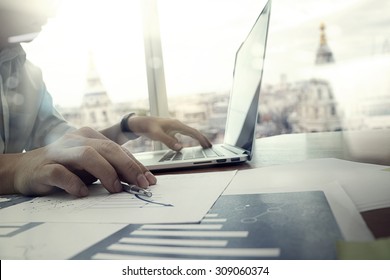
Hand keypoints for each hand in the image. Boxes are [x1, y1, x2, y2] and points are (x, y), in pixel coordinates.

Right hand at [12, 127, 156, 196]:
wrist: (24, 169)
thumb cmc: (65, 167)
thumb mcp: (90, 165)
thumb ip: (111, 167)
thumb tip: (138, 179)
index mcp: (89, 136)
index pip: (118, 149)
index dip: (136, 164)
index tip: (149, 180)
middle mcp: (76, 140)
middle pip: (108, 148)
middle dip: (128, 167)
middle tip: (141, 184)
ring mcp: (60, 152)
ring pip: (87, 155)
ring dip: (106, 172)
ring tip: (117, 188)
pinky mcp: (44, 167)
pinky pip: (61, 173)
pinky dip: (74, 183)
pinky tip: (83, 193)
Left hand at [128, 116, 211, 150]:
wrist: (138, 123)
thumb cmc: (146, 126)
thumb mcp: (156, 134)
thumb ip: (168, 141)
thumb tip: (180, 148)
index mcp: (176, 125)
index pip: (193, 132)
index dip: (201, 139)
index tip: (208, 145)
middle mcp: (177, 126)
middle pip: (193, 132)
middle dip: (202, 139)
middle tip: (210, 146)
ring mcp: (174, 128)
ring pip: (189, 134)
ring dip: (197, 139)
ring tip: (204, 145)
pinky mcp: (170, 132)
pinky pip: (183, 136)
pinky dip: (188, 141)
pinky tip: (188, 146)